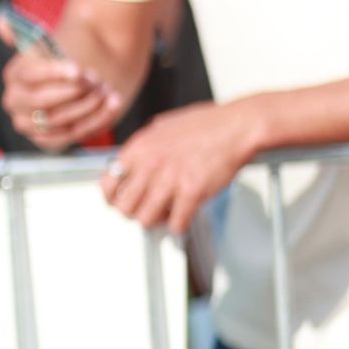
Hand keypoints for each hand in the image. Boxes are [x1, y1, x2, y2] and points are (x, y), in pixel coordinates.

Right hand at [0, 11, 122, 151]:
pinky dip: (95, 120)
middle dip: (73, 91)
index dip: (54, 74)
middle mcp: (16, 103)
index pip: (29, 77)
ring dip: (87, 104)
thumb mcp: (51, 42)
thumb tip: (0, 19)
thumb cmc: (71, 57)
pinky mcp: (49, 140)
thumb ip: (23, 32)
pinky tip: (112, 103)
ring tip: (107, 89)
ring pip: (58, 120)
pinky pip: (70, 135)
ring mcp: (30, 125)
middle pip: (41, 102)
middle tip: (96, 78)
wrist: (92, 76)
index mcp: (14, 77)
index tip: (78, 70)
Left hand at [102, 98, 261, 234]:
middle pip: (124, 207)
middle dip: (135, 212)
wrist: (240, 125)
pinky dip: (179, 225)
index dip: (113, 198)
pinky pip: (176, 223)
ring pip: (145, 219)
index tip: (119, 202)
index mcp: (140, 148)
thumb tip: (131, 160)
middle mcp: (150, 164)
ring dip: (156, 221)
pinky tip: (184, 217)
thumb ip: (145, 144)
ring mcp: (170, 179)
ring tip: (166, 213)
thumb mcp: (164, 125)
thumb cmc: (208, 124)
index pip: (109, 183)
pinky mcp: (192, 192)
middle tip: (147, 209)